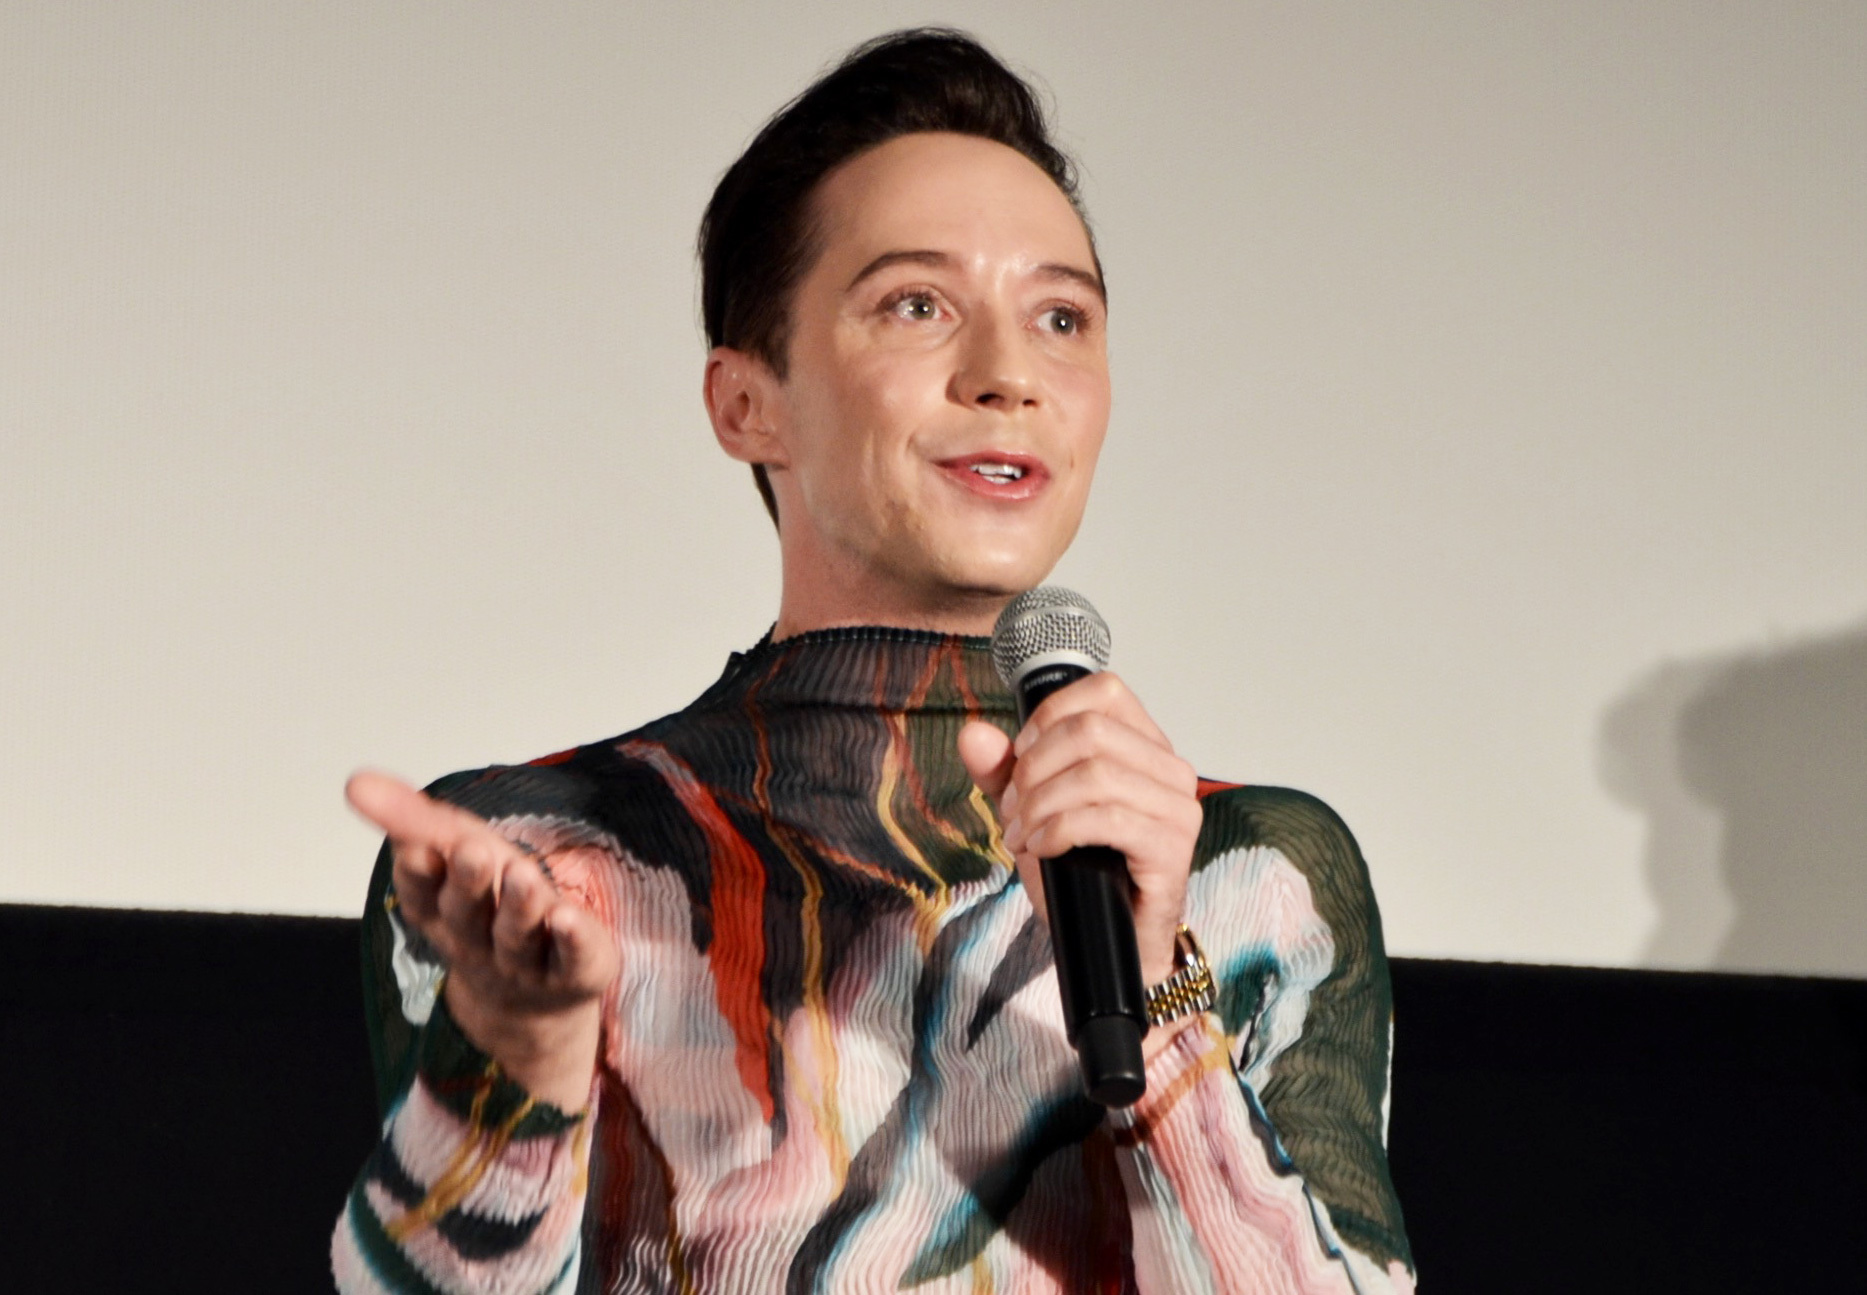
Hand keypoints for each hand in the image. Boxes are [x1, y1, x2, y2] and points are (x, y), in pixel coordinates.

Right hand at [345, 771, 617, 1109]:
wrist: (531, 993)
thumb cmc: (488, 905)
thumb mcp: (453, 853)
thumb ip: (412, 820)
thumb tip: (356, 781)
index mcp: (440, 911)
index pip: (422, 894)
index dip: (419, 873)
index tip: (417, 847)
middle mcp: (477, 939)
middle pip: (468, 913)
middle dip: (469, 882)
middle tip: (473, 850)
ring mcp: (523, 961)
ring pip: (516, 935)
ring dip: (518, 906)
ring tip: (522, 874)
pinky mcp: (572, 971)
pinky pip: (571, 958)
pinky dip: (571, 941)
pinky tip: (570, 919)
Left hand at [957, 672, 1202, 992]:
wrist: (1109, 938)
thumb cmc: (1083, 873)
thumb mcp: (1032, 810)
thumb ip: (1002, 771)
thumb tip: (973, 734)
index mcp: (1143, 745)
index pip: (1103, 691)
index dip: (1049, 718)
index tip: (1021, 758)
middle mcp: (1169, 767)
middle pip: (1090, 730)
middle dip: (1034, 769)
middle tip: (1014, 808)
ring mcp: (1177, 806)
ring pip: (1095, 774)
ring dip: (1041, 805)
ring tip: (1024, 833)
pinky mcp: (1173, 845)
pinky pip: (1106, 818)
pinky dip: (1059, 830)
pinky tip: (1043, 848)